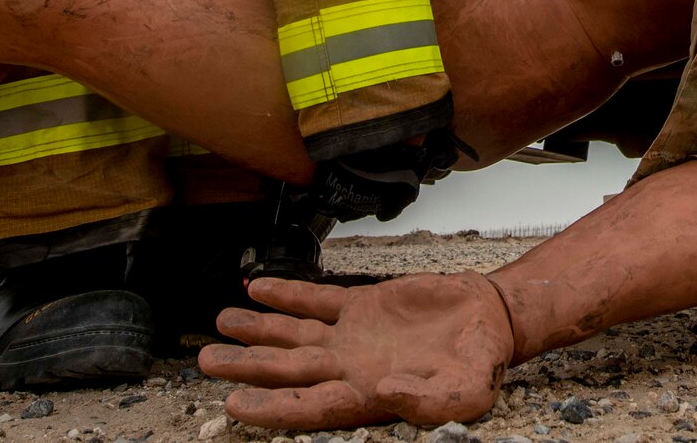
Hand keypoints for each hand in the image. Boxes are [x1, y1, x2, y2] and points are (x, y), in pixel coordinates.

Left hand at [200, 273, 514, 428]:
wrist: (491, 319)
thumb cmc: (479, 364)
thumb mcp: (464, 395)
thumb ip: (424, 402)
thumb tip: (381, 392)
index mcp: (368, 396)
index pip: (309, 407)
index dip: (271, 407)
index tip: (236, 403)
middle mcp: (350, 368)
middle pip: (286, 370)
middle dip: (245, 366)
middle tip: (206, 361)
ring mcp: (351, 336)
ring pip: (292, 335)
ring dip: (256, 330)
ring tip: (219, 324)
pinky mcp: (360, 304)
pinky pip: (315, 300)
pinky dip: (286, 294)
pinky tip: (257, 289)